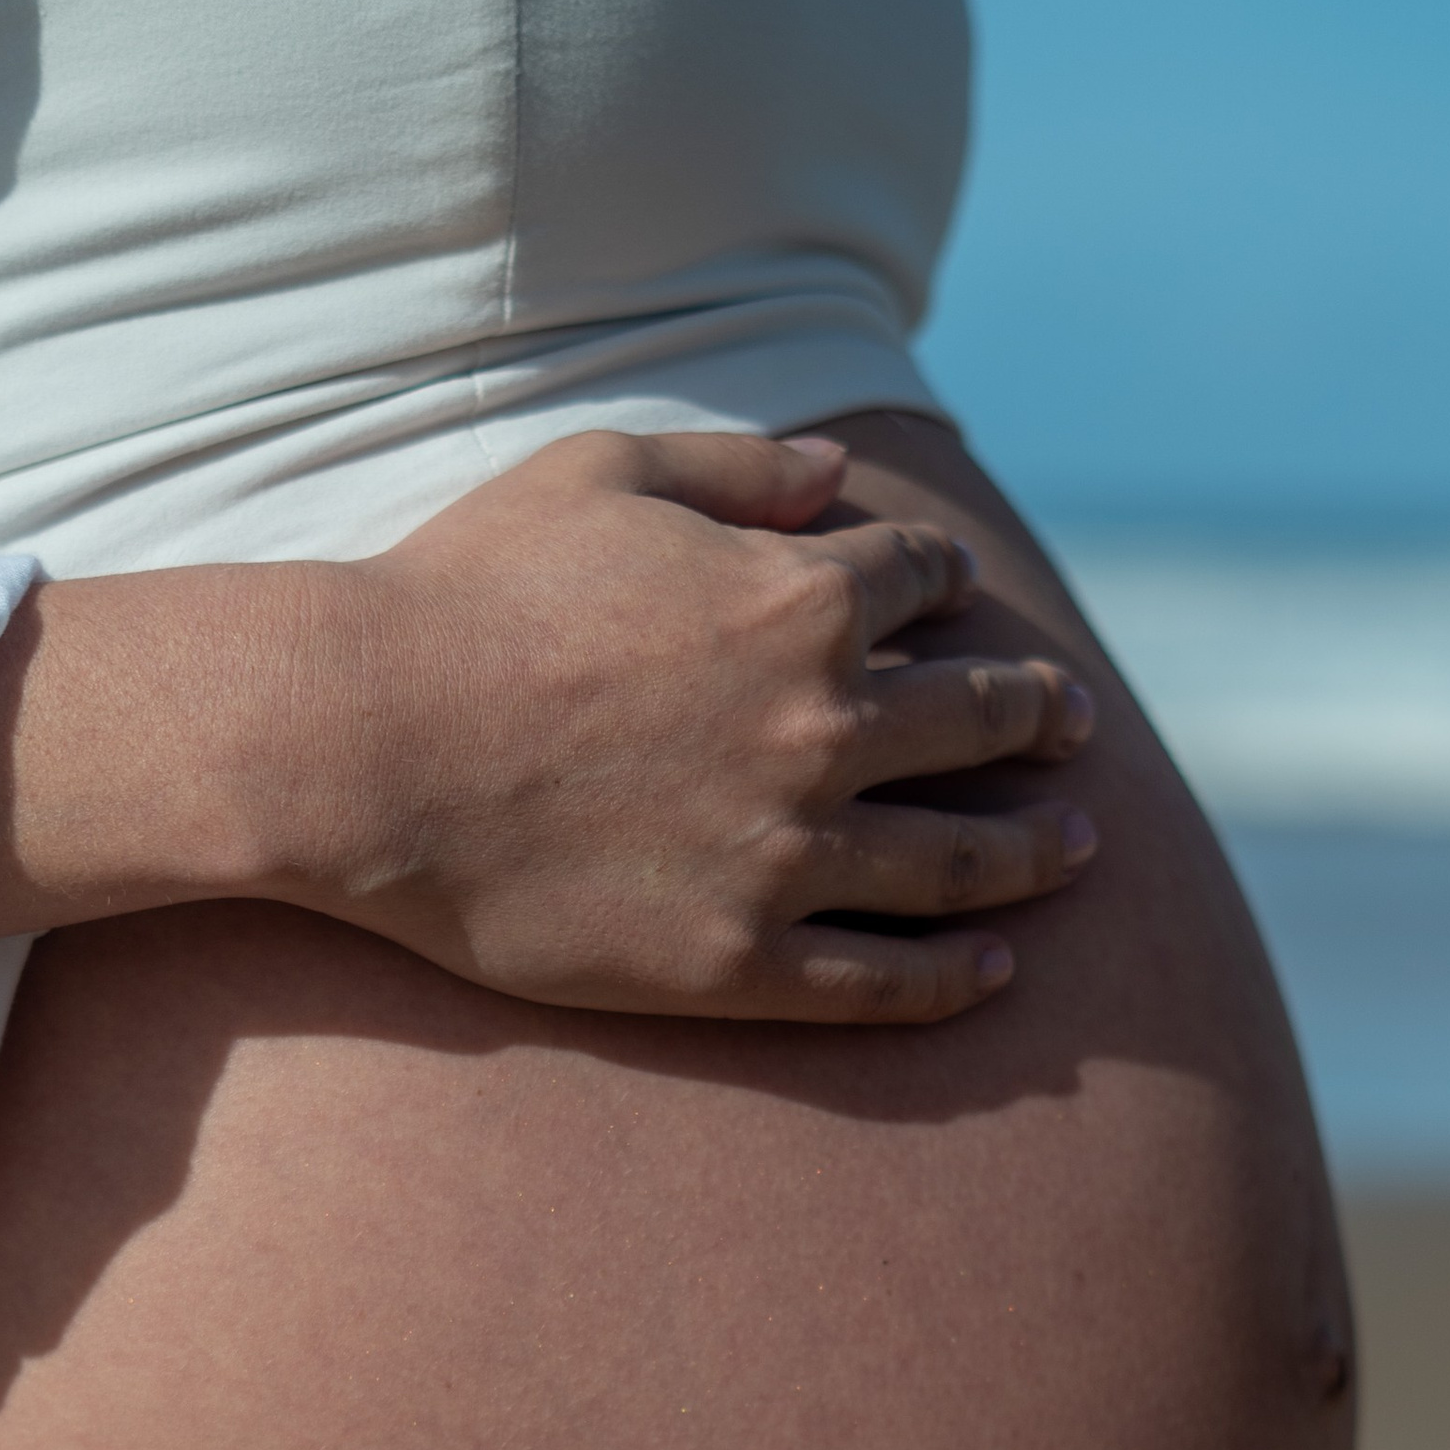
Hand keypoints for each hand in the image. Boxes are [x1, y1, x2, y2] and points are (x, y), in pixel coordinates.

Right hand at [279, 428, 1097, 1021]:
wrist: (369, 747)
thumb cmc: (466, 593)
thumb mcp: (602, 475)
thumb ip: (738, 469)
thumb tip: (839, 472)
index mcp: (803, 598)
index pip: (924, 581)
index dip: (948, 583)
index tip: (966, 599)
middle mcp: (826, 727)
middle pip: (977, 719)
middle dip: (1038, 716)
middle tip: (1074, 725)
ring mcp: (791, 854)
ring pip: (959, 861)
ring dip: (1034, 853)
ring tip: (1080, 848)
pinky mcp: (740, 961)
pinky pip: (883, 980)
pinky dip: (956, 977)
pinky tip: (996, 970)